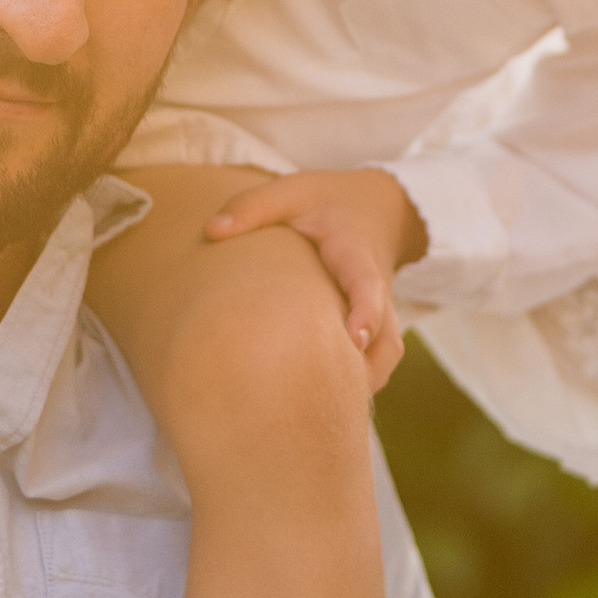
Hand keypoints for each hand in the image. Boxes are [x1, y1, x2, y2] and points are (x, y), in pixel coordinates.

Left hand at [202, 166, 423, 387]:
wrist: (380, 208)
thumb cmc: (327, 201)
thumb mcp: (292, 191)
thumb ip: (253, 207)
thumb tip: (211, 232)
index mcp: (356, 254)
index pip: (368, 286)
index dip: (365, 313)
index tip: (352, 341)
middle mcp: (377, 287)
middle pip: (386, 336)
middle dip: (366, 367)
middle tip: (330, 394)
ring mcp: (382, 309)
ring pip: (386, 354)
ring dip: (363, 379)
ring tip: (317, 406)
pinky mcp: (376, 326)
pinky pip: (378, 360)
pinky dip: (359, 379)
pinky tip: (317, 398)